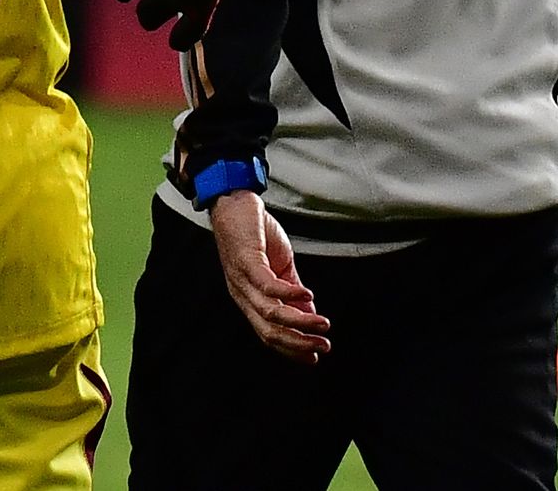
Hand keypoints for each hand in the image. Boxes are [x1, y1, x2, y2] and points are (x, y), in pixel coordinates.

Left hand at [208, 191, 331, 362]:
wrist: (234, 200)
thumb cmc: (253, 233)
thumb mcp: (278, 267)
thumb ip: (292, 291)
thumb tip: (310, 313)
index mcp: (249, 299)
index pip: (268, 334)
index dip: (291, 350)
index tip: (314, 358)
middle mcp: (242, 294)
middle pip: (268, 331)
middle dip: (298, 343)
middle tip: (323, 347)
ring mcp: (242, 278)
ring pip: (269, 312)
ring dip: (299, 322)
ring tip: (323, 324)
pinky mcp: (246, 260)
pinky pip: (266, 284)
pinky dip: (288, 293)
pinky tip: (308, 294)